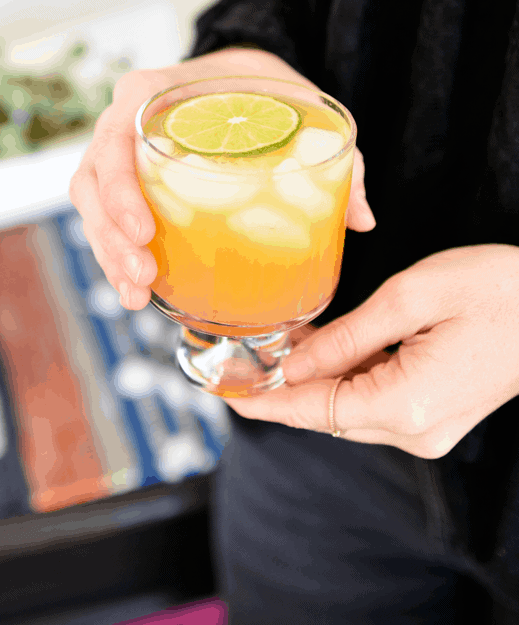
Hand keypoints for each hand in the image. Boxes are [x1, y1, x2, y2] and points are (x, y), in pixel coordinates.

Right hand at [69, 46, 374, 309]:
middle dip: (110, 236)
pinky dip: (115, 253)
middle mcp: (125, 118)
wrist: (241, 75)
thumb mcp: (302, 106)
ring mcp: (120, 150)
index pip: (115, 136)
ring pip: (90, 204)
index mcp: (153, 90)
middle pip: (91, 179)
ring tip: (136, 294)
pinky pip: (105, 215)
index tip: (146, 232)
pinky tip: (137, 289)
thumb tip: (363, 220)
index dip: (119, 187)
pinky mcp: (128, 179)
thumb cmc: (265, 86)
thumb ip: (336, 156)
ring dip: (107, 253)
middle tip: (143, 277)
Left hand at [226, 245, 518, 457]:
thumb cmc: (495, 287)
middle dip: (288, 384)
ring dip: (319, 380)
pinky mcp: (438, 417)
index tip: (225, 394)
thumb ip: (346, 337)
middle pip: (329, 414)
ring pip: (351, 410)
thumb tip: (296, 365)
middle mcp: (417, 429)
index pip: (314, 410)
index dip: (266, 401)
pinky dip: (349, 379)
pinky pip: (376, 404)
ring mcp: (431, 429)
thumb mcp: (409, 297)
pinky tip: (332, 349)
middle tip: (251, 350)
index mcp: (407, 403)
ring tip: (289, 340)